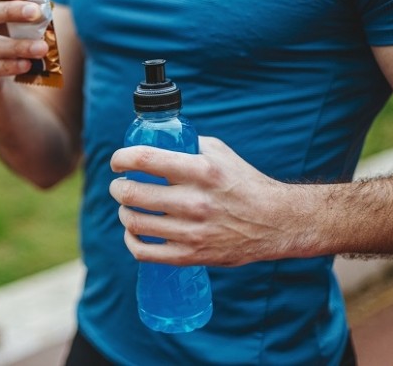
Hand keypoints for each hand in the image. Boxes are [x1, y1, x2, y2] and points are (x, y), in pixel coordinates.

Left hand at [109, 137, 314, 266]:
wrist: (275, 222)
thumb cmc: (244, 182)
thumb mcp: (219, 153)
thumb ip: (187, 144)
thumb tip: (155, 138)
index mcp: (201, 170)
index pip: (145, 159)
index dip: (121, 159)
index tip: (117, 162)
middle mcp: (195, 201)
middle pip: (132, 194)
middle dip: (118, 188)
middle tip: (120, 186)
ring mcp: (192, 231)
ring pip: (134, 222)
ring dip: (123, 213)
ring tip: (128, 208)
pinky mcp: (191, 255)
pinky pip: (144, 252)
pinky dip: (131, 240)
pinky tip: (134, 232)